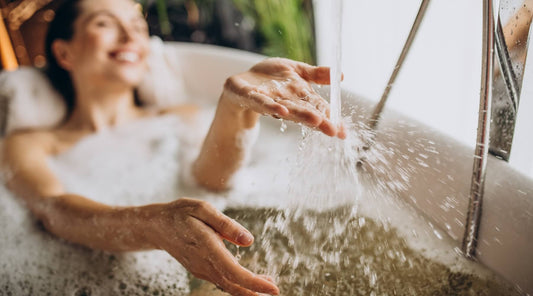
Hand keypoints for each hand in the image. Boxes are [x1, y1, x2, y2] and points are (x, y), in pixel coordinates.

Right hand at [146, 198, 278, 295]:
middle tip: (274, 289)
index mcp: (207, 246)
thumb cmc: (180, 213)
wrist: (157, 226)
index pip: (233, 271)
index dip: (254, 283)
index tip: (272, 288)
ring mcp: (201, 269)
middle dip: (254, 290)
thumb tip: (249, 240)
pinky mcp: (201, 269)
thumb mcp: (203, 209)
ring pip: (227, 285)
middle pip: (232, 284)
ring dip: (247, 288)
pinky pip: (220, 281)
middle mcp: (204, 263)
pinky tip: (248, 280)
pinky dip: (236, 284)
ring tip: (267, 283)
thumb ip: (226, 224)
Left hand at [223, 57, 344, 137]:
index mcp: (298, 97)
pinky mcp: (249, 95)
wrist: (242, 84)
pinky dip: (271, 107)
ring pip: (287, 109)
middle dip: (319, 121)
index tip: (343, 132)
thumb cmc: (271, 80)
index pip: (318, 108)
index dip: (331, 119)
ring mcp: (268, 101)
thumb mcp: (296, 71)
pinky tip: (281, 111)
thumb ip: (316, 75)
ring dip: (300, 115)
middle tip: (333, 130)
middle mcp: (286, 102)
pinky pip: (261, 102)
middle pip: (304, 112)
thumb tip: (341, 76)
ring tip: (315, 120)